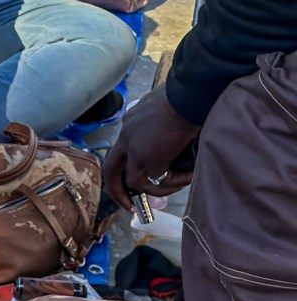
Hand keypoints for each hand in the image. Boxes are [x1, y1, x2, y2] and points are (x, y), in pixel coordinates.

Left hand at [103, 83, 200, 210]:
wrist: (188, 96)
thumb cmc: (187, 97)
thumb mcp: (171, 109)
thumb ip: (167, 123)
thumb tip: (181, 135)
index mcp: (132, 122)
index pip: (125, 148)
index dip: (132, 163)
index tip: (142, 174)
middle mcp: (127, 136)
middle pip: (111, 167)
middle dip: (116, 188)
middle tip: (127, 204)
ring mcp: (133, 149)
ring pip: (131, 181)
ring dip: (152, 191)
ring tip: (171, 191)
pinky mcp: (146, 160)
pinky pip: (151, 184)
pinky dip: (167, 186)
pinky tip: (185, 179)